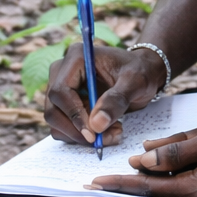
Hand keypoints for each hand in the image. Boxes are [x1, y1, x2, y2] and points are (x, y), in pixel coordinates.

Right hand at [44, 43, 165, 145]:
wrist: (143, 73)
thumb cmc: (141, 71)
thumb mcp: (136, 82)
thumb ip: (117, 100)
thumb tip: (96, 124)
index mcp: (76, 57)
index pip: (61, 91)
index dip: (74, 115)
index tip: (94, 134)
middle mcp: (62, 71)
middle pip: (53, 110)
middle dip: (78, 130)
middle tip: (107, 138)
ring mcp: (61, 88)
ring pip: (56, 122)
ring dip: (80, 136)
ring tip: (113, 132)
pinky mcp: (65, 104)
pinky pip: (63, 127)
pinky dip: (81, 136)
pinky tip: (106, 131)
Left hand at [88, 120, 196, 196]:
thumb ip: (176, 151)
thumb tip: (143, 160)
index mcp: (196, 190)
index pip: (147, 187)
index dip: (119, 183)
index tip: (94, 182)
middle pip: (154, 194)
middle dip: (130, 184)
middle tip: (103, 175)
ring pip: (168, 192)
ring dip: (152, 179)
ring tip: (134, 162)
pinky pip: (183, 189)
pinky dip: (170, 178)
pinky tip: (165, 162)